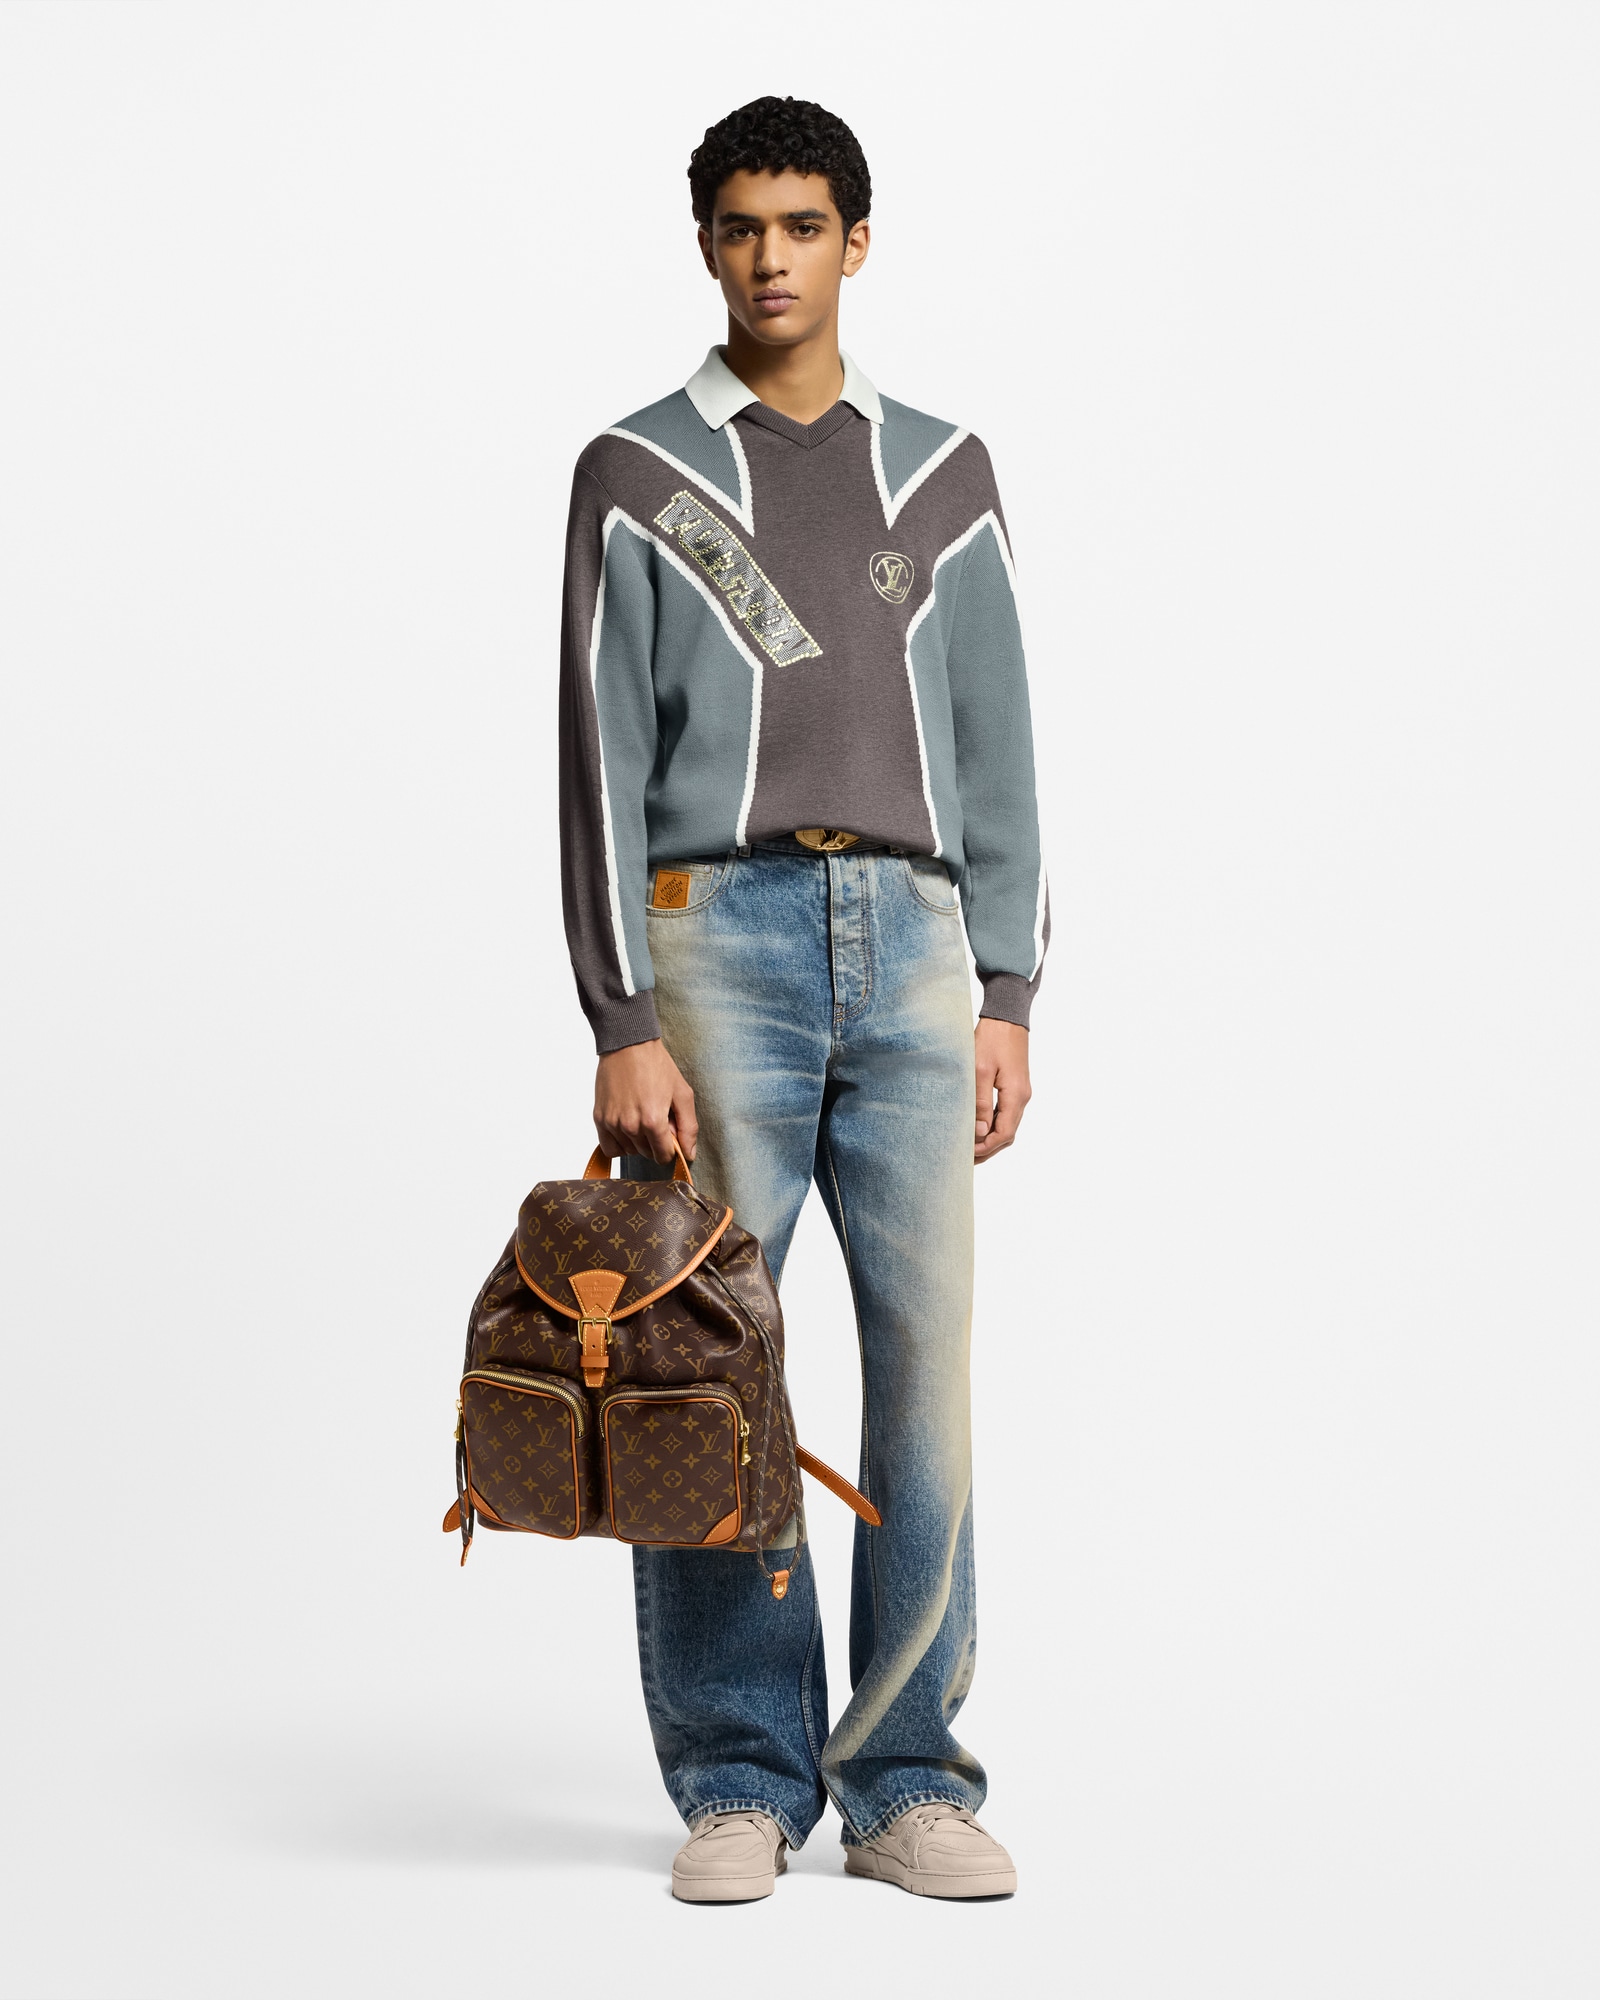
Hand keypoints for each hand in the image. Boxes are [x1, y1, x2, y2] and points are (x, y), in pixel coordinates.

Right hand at [593, 1039, 697, 1165]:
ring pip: (629, 1151)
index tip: (670, 1134)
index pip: (664, 1156)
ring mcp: (613, 1123)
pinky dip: (619, 1144)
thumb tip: (689, 1154)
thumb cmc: (656, 1065)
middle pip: (647, 1154)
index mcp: (653, 1121)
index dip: (671, 1148)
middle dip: (655, 1142)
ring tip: (641, 1117)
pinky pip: (610, 1148)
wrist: (628, 1044)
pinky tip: (626, 1129)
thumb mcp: (682, 1093)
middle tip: (656, 1118)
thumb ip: (688, 1127)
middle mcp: (631, 1126)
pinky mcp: (599, 1118)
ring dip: (638, 1142)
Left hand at [974, 1018, 1030, 1164]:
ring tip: (970, 1144)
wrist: (1007, 1016)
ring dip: (990, 1137)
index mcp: (1016, 1095)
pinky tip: (978, 1125)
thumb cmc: (993, 1038)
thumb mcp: (980, 1070)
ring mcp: (1020, 1092)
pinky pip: (1006, 1113)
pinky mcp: (1015, 1085)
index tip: (967, 1153)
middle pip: (1008, 1133)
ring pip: (1007, 1124)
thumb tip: (979, 1131)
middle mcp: (1022, 1097)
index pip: (1003, 1133)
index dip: (986, 1147)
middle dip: (988, 1147)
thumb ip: (980, 1102)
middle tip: (966, 1156)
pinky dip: (993, 1124)